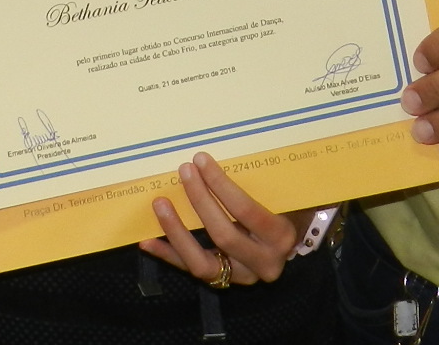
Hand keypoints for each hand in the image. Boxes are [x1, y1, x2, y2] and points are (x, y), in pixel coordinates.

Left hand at [139, 152, 300, 284]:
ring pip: (202, 262)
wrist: (291, 242)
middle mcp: (263, 262)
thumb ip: (261, 182)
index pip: (246, 211)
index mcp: (280, 237)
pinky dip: (168, 254)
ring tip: (160, 203)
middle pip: (224, 234)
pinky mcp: (222, 281)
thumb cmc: (286, 209)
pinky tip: (147, 240)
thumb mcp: (283, 195)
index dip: (221, 185)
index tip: (201, 160)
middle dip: (200, 200)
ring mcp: (241, 276)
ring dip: (177, 231)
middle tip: (183, 171)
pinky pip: (190, 270)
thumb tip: (218, 158)